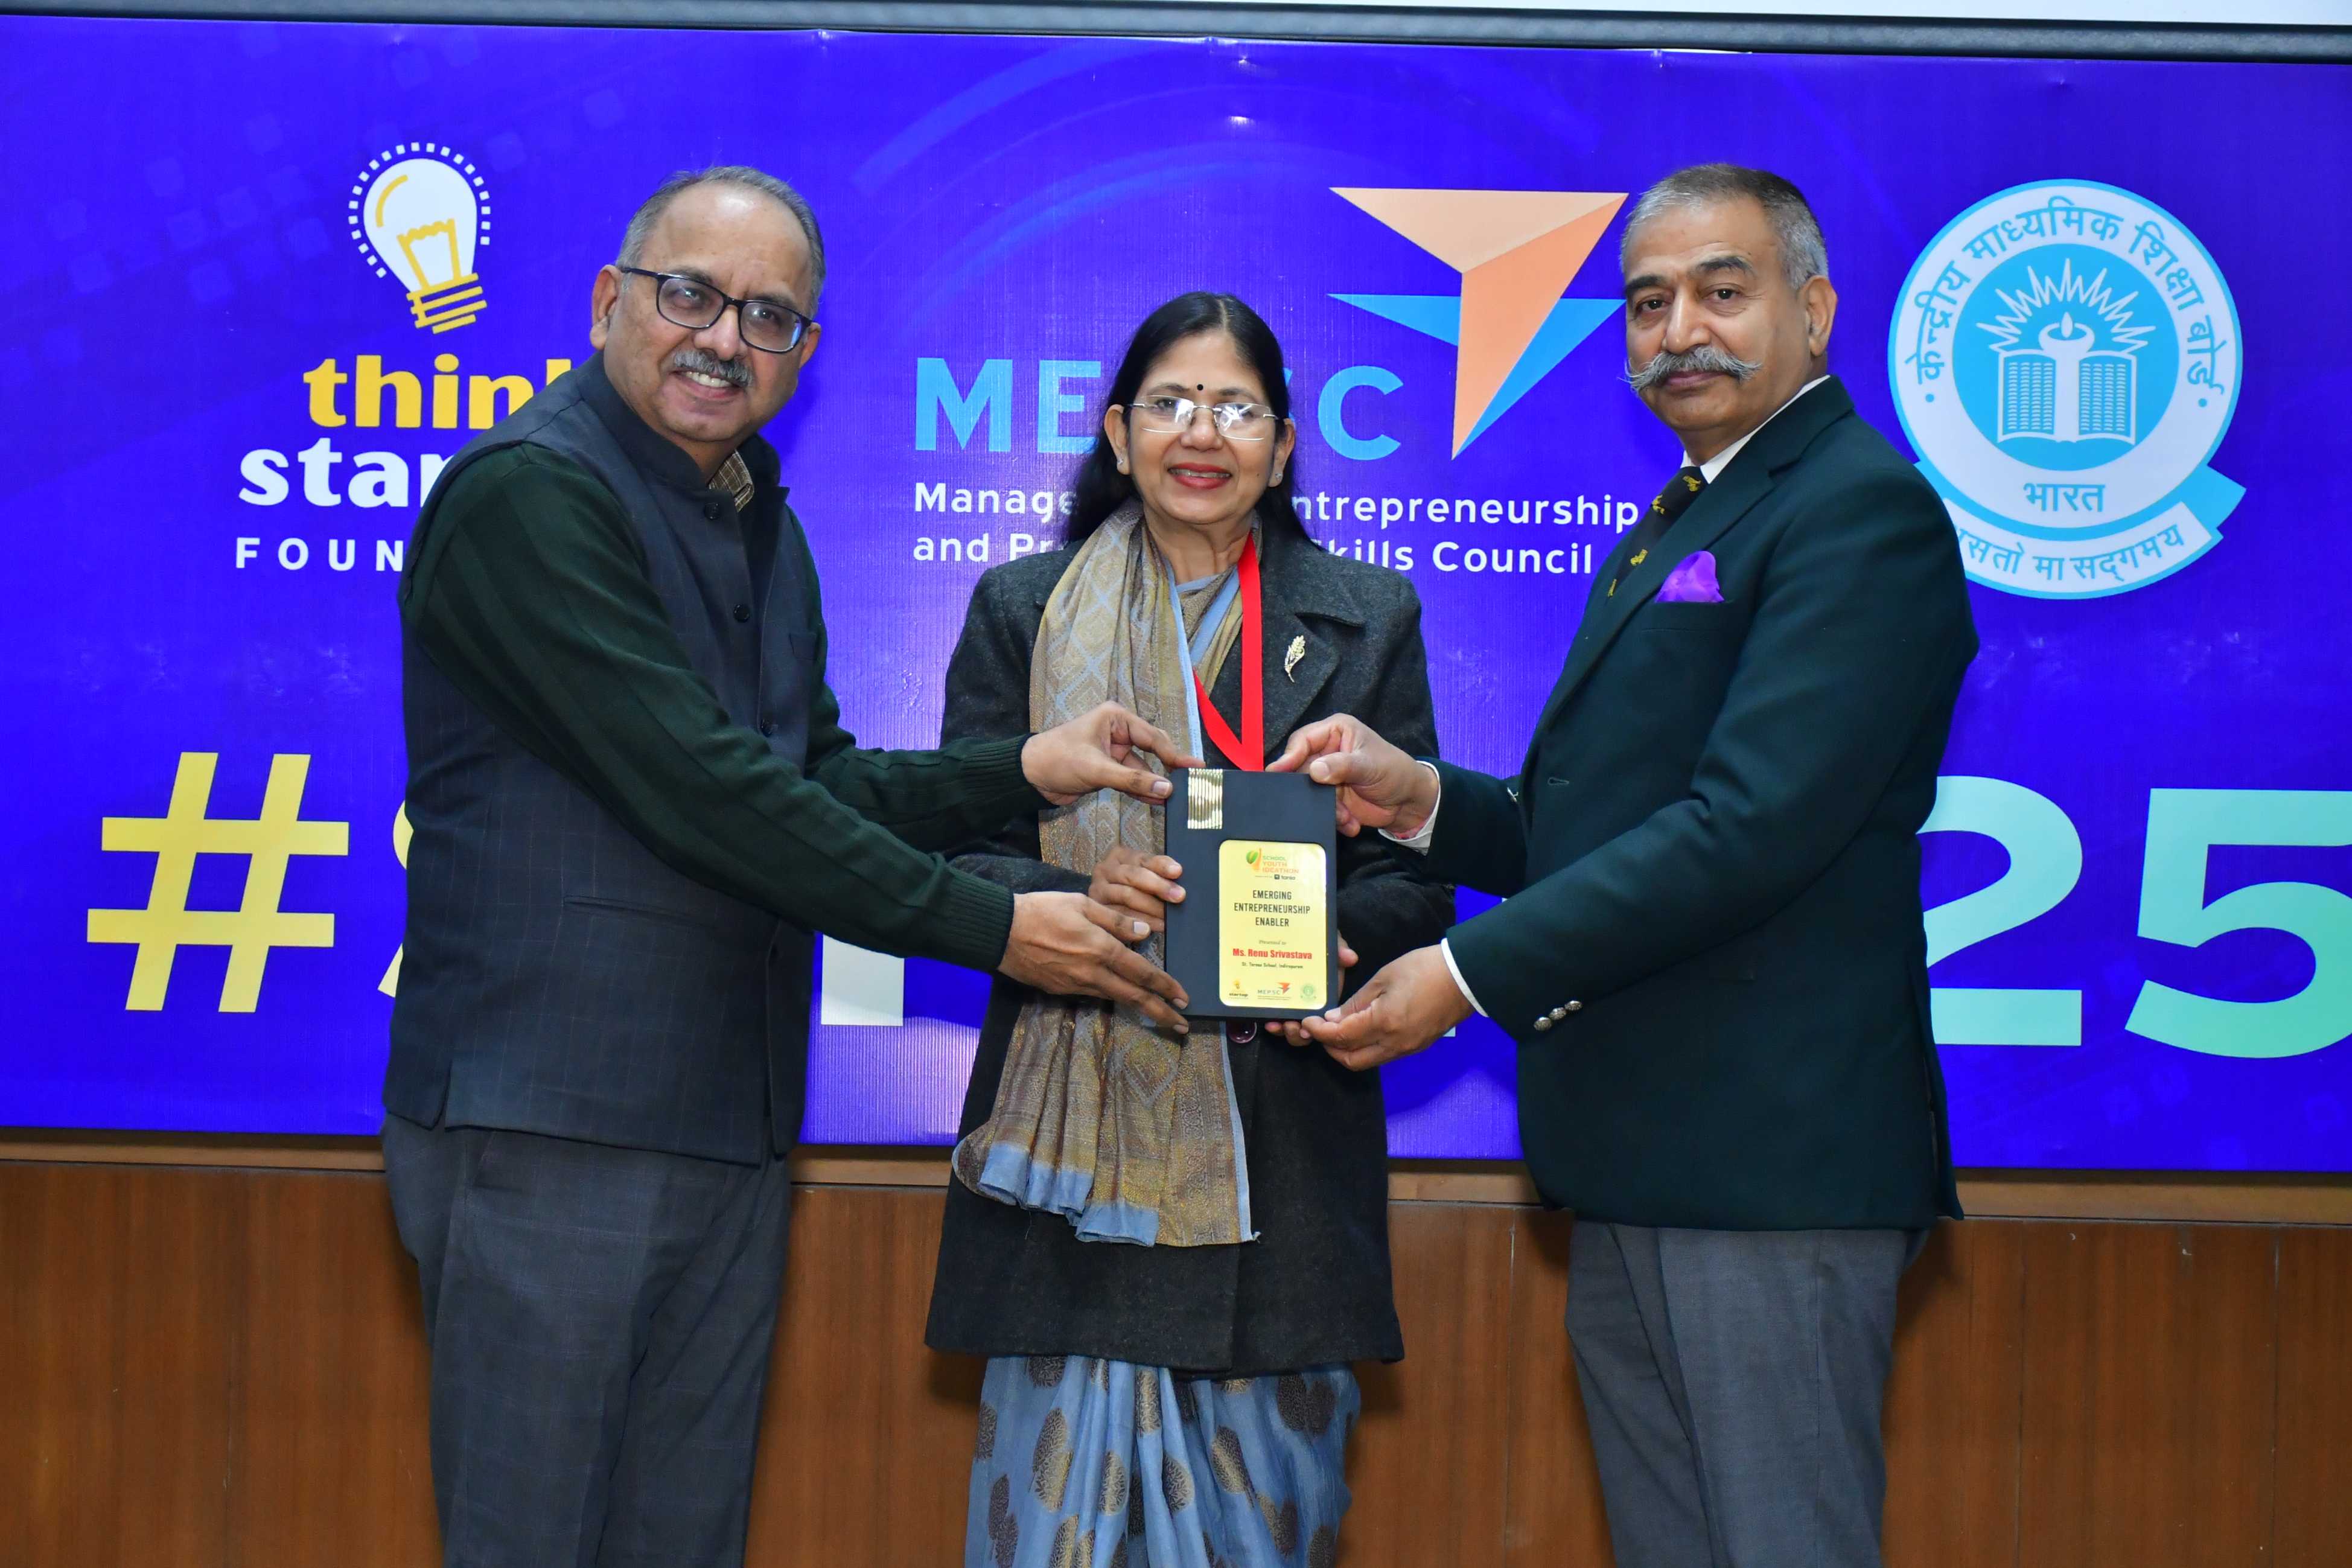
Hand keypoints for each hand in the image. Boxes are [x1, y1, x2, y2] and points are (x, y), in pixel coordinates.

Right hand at [1001, 891, 1189, 1031]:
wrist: (1002, 931)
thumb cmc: (1043, 910)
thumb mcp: (1083, 904)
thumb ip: (1116, 920)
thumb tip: (1145, 932)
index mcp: (1101, 948)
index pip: (1142, 972)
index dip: (1166, 987)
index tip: (1183, 998)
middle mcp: (1092, 972)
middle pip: (1133, 997)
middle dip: (1161, 1012)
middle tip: (1182, 1024)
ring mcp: (1076, 984)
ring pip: (1114, 998)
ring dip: (1139, 1008)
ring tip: (1158, 1013)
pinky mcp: (1061, 990)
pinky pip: (1093, 993)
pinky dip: (1112, 996)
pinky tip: (1120, 995)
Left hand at [1023, 703, 1202, 806]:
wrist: (1029, 777)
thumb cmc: (1058, 760)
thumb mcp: (1097, 769)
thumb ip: (1132, 780)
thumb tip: (1166, 789)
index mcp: (1115, 719)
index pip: (1152, 736)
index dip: (1174, 754)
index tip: (1194, 767)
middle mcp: (1117, 731)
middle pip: (1152, 750)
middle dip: (1169, 768)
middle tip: (1192, 781)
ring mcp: (1113, 751)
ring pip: (1142, 769)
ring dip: (1155, 784)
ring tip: (1177, 798)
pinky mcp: (1107, 769)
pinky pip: (1131, 779)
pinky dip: (1142, 790)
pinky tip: (1158, 800)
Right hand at [1088, 847, 1184, 934]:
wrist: (1105, 911)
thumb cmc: (1134, 890)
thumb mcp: (1144, 876)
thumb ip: (1158, 875)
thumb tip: (1179, 883)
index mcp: (1120, 856)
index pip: (1143, 858)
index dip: (1161, 865)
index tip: (1178, 871)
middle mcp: (1105, 869)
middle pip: (1133, 876)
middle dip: (1159, 886)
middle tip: (1179, 896)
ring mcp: (1098, 890)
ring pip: (1127, 896)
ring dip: (1151, 907)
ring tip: (1168, 916)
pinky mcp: (1096, 910)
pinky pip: (1119, 916)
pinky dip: (1138, 922)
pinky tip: (1151, 928)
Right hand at [1268, 714, 1436, 837]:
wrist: (1409, 802)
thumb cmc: (1394, 771)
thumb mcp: (1369, 765)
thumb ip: (1341, 766)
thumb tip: (1314, 771)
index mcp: (1335, 732)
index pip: (1303, 740)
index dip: (1289, 755)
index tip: (1278, 771)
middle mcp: (1326, 752)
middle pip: (1300, 768)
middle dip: (1308, 789)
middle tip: (1310, 802)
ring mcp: (1327, 776)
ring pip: (1309, 792)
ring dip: (1325, 807)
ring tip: (1344, 817)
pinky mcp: (1331, 797)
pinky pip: (1320, 808)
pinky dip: (1334, 818)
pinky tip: (1350, 823)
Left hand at [1269, 933, 1357, 1045]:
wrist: (1288, 931)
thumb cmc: (1313, 938)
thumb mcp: (1328, 941)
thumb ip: (1338, 949)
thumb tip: (1350, 958)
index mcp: (1325, 995)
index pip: (1327, 1017)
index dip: (1321, 1028)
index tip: (1311, 1028)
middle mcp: (1310, 1004)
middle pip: (1308, 1030)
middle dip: (1299, 1034)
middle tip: (1293, 1026)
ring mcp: (1292, 1005)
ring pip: (1291, 1029)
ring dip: (1285, 1032)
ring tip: (1277, 1025)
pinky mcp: (1275, 1003)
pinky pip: (1275, 1020)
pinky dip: (1272, 1026)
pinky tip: (1266, 1022)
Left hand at [1298, 944, 1469, 1069]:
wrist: (1465, 977)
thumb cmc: (1424, 969)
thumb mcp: (1384, 978)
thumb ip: (1357, 1002)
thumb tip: (1334, 1019)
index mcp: (1384, 1023)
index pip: (1340, 1037)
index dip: (1319, 1032)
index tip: (1307, 1022)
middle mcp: (1394, 1043)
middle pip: (1351, 1060)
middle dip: (1329, 1048)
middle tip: (1319, 1030)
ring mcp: (1407, 1049)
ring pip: (1367, 1061)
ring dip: (1347, 1050)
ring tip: (1337, 1030)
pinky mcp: (1416, 1047)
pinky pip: (1383, 1055)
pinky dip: (1366, 1048)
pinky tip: (1361, 1031)